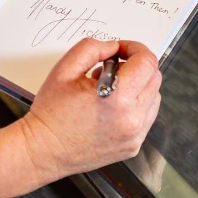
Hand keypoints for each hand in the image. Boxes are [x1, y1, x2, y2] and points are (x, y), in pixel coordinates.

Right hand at [18, 38, 161, 182]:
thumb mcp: (64, 69)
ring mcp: (135, 136)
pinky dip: (136, 106)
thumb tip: (115, 47)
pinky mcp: (133, 146)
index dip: (134, 48)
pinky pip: (147, 117)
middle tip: (113, 67)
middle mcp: (131, 119)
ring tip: (111, 89)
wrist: (43, 150)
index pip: (147, 62)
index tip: (120, 50)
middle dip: (137, 66)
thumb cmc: (51, 113)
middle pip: (155, 78)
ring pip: (154, 97)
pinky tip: (113, 107)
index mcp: (117, 98)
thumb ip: (93, 48)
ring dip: (139, 86)